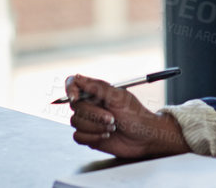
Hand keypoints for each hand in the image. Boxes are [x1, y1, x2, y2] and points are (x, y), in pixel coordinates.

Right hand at [65, 74, 188, 158]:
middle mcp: (90, 105)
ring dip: (94, 127)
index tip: (75, 98)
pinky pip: (77, 136)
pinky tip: (105, 136)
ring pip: (75, 122)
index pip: (73, 84)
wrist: (146, 138)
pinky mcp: (89, 137)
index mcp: (95, 92)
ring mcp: (89, 121)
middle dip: (93, 114)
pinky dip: (91, 137)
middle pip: (75, 106)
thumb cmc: (137, 115)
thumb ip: (97, 87)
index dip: (70, 89)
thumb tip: (77, 77)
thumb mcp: (119, 97)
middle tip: (112, 118)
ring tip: (112, 128)